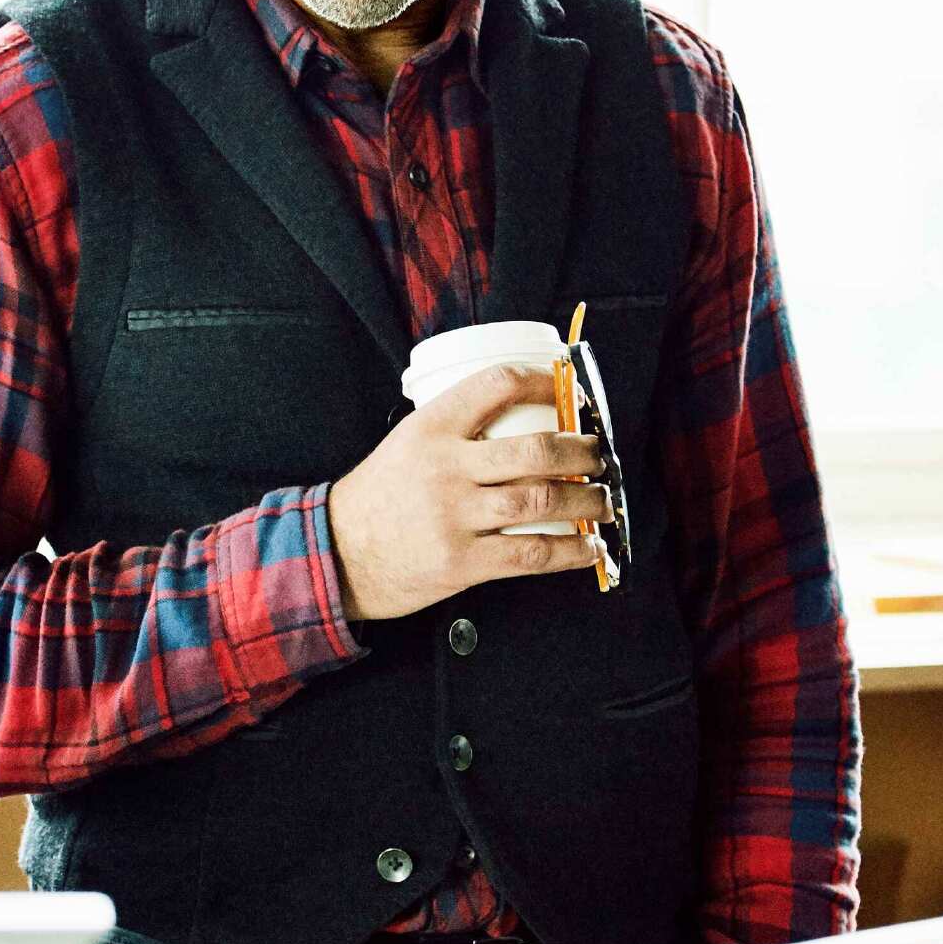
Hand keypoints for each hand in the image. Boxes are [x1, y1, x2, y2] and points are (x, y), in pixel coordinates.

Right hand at [326, 365, 610, 622]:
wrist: (338, 553)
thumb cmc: (379, 497)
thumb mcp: (407, 442)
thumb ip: (456, 428)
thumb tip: (524, 415)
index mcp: (430, 428)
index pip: (495, 385)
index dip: (542, 381)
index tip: (568, 389)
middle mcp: (445, 468)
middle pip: (535, 450)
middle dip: (581, 451)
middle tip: (599, 453)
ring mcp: (455, 517)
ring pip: (541, 502)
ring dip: (587, 500)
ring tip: (604, 499)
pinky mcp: (462, 562)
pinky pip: (531, 553)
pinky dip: (570, 551)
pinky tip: (591, 547)